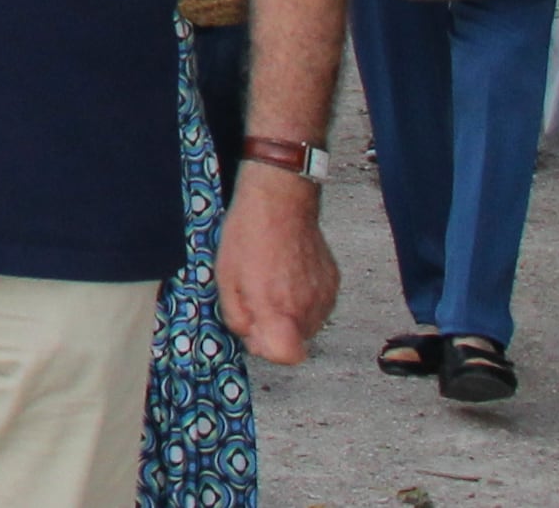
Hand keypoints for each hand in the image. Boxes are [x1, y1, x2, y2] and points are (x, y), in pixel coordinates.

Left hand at [214, 165, 337, 364]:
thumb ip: (237, 316)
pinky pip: (318, 305)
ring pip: (307, 324)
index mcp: (278, 307)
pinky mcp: (333, 283)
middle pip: (295, 341)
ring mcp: (325, 295)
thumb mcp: (225, 277)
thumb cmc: (249, 234)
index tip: (255, 330)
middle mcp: (307, 307)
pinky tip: (288, 273)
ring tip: (273, 280)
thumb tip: (249, 336)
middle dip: (275, 327)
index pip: (288, 356)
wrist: (280, 201)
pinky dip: (304, 298)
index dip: (268, 349)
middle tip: (258, 297)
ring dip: (289, 312)